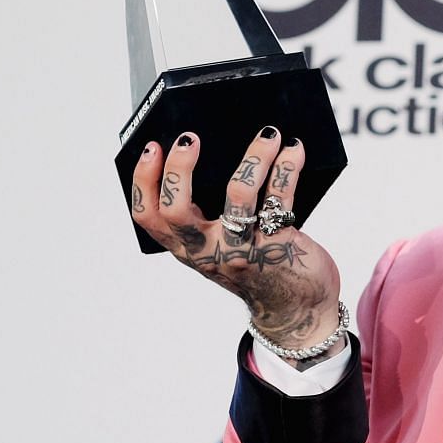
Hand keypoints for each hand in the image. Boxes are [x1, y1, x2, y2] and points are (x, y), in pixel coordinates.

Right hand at [128, 126, 343, 360]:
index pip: (148, 217)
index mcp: (187, 248)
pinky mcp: (278, 247)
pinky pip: (281, 198)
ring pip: (238, 195)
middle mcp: (209, 252)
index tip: (152, 147)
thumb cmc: (258, 267)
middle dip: (179, 168)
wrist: (298, 309)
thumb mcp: (220, 246)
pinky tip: (293, 151)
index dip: (144, 181)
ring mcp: (243, 251)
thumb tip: (211, 154)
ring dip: (253, 157)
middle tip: (190, 137)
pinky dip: (287, 168)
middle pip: (177, 210)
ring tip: (267, 134)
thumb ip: (209, 214)